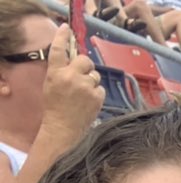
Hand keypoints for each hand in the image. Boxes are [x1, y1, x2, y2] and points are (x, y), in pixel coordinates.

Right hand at [38, 26, 103, 143]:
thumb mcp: (52, 84)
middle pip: (85, 60)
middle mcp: (71, 76)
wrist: (63, 127)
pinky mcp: (97, 96)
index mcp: (56, 72)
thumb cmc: (56, 106)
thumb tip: (73, 59)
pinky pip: (100, 88)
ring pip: (94, 75)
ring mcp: (85, 86)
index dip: (63, 37)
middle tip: (81, 76)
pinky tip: (88, 101)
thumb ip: (61, 70)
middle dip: (85, 66)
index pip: (58, 50)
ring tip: (82, 94)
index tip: (66, 28)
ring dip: (91, 81)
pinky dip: (96, 93)